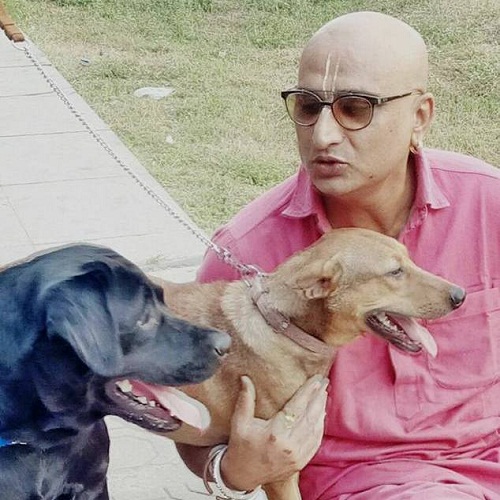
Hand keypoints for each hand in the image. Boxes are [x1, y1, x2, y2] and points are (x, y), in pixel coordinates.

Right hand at [221, 374, 328, 490]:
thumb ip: (245, 399)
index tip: (316, 379)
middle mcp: (289, 445)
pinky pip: (315, 442)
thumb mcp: (239, 422)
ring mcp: (297, 456)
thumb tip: (245, 378)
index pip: (297, 408)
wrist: (242, 476)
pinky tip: (321, 415)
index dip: (307, 392)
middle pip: (309, 416)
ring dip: (321, 409)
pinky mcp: (300, 462)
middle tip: (324, 381)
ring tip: (323, 393)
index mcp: (275, 434)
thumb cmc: (240, 447)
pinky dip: (320, 427)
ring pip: (315, 428)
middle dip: (318, 397)